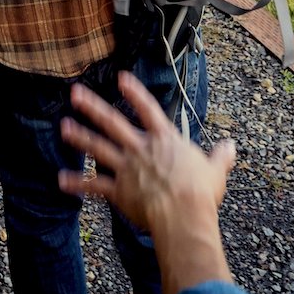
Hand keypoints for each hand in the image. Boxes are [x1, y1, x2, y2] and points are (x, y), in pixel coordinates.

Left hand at [60, 71, 238, 293]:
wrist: (183, 216)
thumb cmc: (201, 193)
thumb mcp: (216, 170)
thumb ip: (220, 157)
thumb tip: (232, 146)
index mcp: (165, 141)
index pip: (148, 109)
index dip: (134, 92)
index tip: (120, 77)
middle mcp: (142, 149)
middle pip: (113, 123)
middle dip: (93, 106)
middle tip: (74, 93)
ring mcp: (127, 169)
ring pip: (99, 148)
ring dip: (80, 137)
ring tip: (63, 126)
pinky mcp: (119, 191)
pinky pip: (94, 186)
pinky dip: (78, 183)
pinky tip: (61, 179)